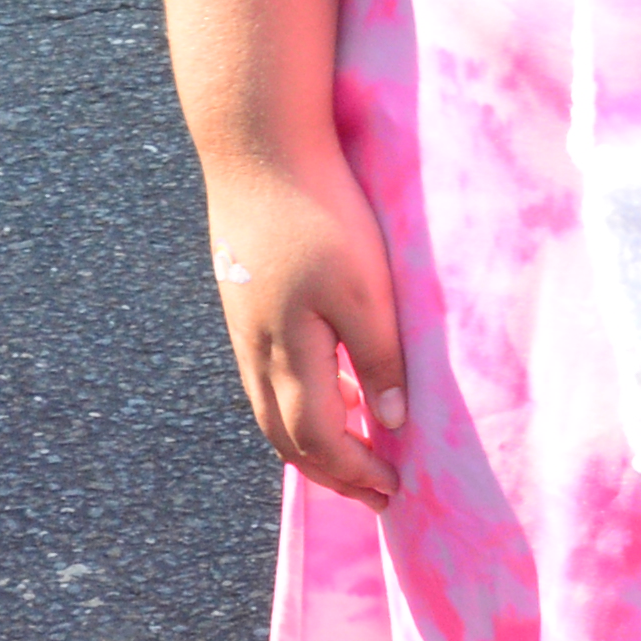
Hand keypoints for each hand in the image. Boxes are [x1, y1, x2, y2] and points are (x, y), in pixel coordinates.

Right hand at [200, 151, 407, 504]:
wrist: (258, 148)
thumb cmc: (320, 214)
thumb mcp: (364, 288)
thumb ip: (377, 358)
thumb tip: (390, 423)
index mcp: (288, 355)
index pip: (318, 441)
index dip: (356, 472)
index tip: (396, 488)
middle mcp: (257, 351)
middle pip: (286, 438)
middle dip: (331, 473)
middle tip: (375, 491)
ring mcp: (245, 326)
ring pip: (271, 409)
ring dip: (311, 442)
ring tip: (354, 451)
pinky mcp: (244, 300)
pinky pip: (266, 376)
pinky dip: (296, 402)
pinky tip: (328, 386)